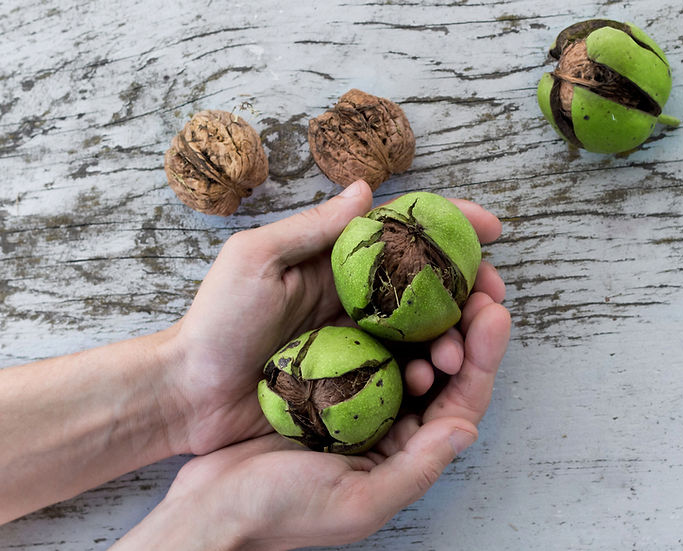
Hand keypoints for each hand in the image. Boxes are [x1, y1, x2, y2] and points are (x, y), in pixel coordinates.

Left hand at [117, 197, 510, 549]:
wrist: (189, 394)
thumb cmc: (215, 322)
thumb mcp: (256, 260)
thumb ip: (312, 228)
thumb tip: (366, 189)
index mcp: (334, 262)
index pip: (402, 233)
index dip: (450, 225)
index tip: (491, 228)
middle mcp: (352, 297)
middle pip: (427, 285)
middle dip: (469, 289)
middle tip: (493, 302)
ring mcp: (355, 341)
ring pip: (422, 331)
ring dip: (453, 336)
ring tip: (459, 351)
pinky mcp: (353, 382)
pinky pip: (401, 373)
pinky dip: (425, 373)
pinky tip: (430, 380)